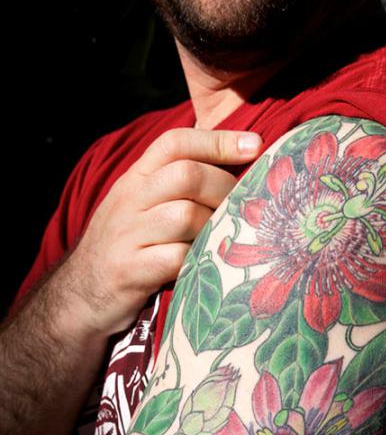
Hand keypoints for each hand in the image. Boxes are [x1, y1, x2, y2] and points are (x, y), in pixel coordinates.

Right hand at [61, 128, 262, 336]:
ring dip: (213, 227)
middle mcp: (129, 200)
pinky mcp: (129, 271)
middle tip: (243, 208)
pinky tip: (206, 266)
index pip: (175, 142)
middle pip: (186, 176)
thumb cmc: (130, 245)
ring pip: (185, 216)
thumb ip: (179, 183)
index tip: (255, 145)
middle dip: (224, 189)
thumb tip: (241, 159)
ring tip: (222, 239)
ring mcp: (127, 235)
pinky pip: (177, 258)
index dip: (218, 140)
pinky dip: (199, 261)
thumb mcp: (144, 205)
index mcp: (136, 178)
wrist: (81, 294)